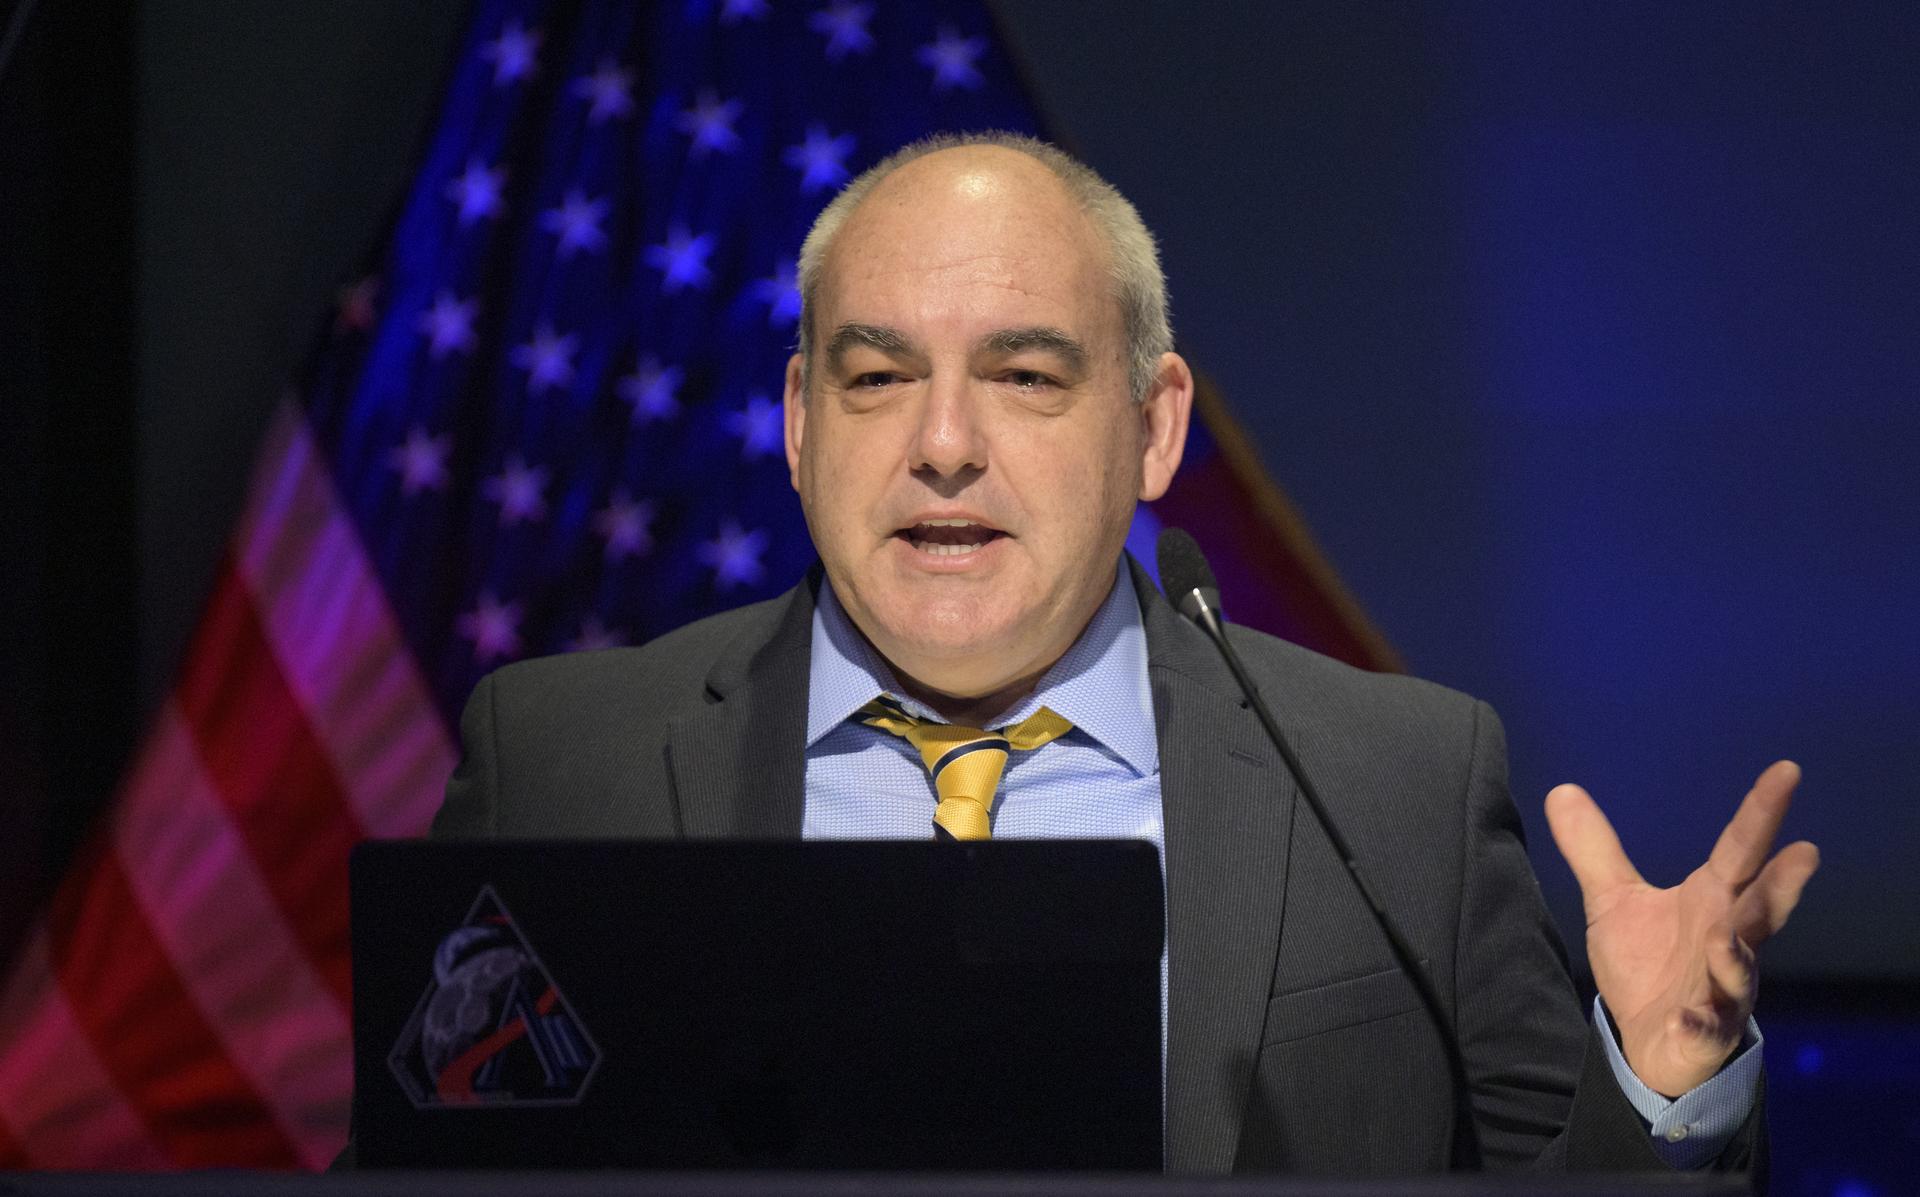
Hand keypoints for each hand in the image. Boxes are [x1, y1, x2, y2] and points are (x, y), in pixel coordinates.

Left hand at [1544, 760, 1819, 1096]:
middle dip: (1784, 883)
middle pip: (1761, 907)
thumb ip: (1594, 849)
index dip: (1761, 812)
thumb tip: (1561, 790)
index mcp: (1712, 901)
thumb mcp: (1613, 902)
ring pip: (1739, 969)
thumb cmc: (1649, 965)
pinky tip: (1685, 1018)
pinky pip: (1705, 1029)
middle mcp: (1729, 940)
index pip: (1740, 850)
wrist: (1649, 1040)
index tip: (1786, 771)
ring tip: (1720, 938)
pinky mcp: (1706, 1034)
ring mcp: (1723, 989)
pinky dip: (1698, 1023)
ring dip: (1734, 955)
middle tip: (1806, 851)